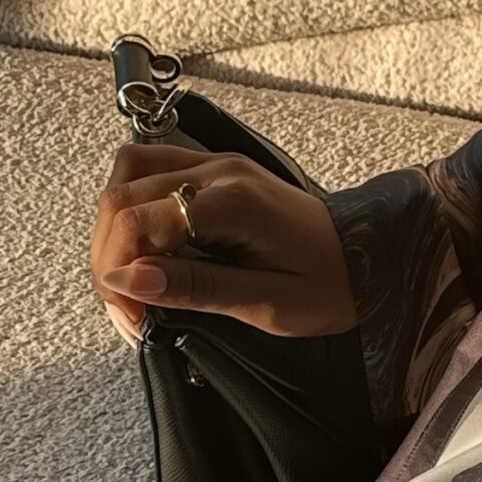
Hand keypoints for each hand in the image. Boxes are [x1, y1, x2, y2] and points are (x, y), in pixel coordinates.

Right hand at [92, 138, 357, 342]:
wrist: (372, 257)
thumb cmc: (332, 285)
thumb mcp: (268, 303)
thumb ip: (196, 289)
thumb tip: (129, 279)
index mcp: (234, 202)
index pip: (138, 220)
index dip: (117, 272)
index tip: (131, 317)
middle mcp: (220, 171)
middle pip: (122, 195)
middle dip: (109, 257)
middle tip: (127, 310)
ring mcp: (217, 164)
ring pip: (129, 173)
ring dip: (114, 228)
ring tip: (129, 280)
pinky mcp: (218, 170)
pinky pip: (152, 170)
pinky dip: (132, 207)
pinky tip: (145, 249)